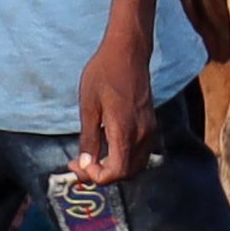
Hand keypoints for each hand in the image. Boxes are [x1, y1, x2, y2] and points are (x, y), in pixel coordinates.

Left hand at [67, 44, 148, 186]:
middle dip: (103, 175)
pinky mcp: (151, 125)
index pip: (117, 172)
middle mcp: (143, 135)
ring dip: (114, 169)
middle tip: (80, 165)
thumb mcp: (89, 107)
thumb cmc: (104, 74)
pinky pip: (140, 153)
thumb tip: (85, 164)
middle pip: (127, 173)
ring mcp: (150, 130)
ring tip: (90, 159)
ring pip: (135, 165)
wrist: (128, 53)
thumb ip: (89, 138)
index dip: (97, 177)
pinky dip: (123, 159)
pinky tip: (106, 148)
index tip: (78, 166)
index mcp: (126, 131)